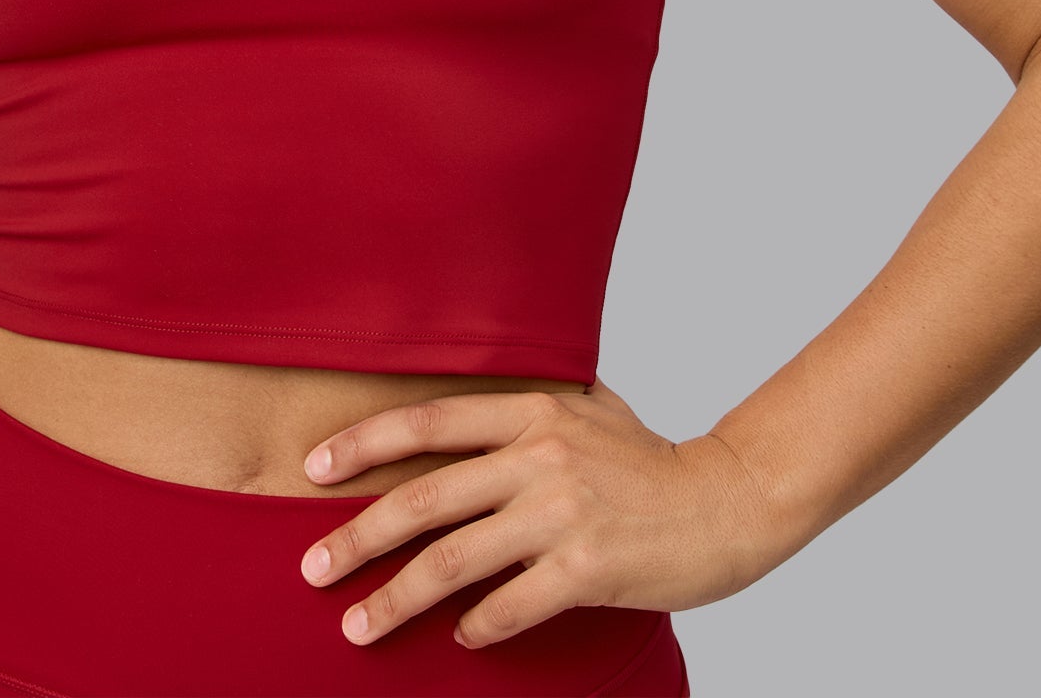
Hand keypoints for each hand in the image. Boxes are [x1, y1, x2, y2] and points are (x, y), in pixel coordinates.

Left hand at [296, 379, 783, 649]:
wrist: (728, 501)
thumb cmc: (650, 459)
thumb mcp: (588, 409)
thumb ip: (529, 406)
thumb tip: (469, 402)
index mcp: (532, 411)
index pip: (428, 423)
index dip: (365, 446)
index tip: (314, 470)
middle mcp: (539, 456)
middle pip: (424, 498)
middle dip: (358, 537)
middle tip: (312, 569)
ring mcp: (562, 512)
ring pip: (455, 560)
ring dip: (398, 598)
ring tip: (359, 625)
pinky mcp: (588, 566)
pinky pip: (511, 604)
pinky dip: (477, 626)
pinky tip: (457, 639)